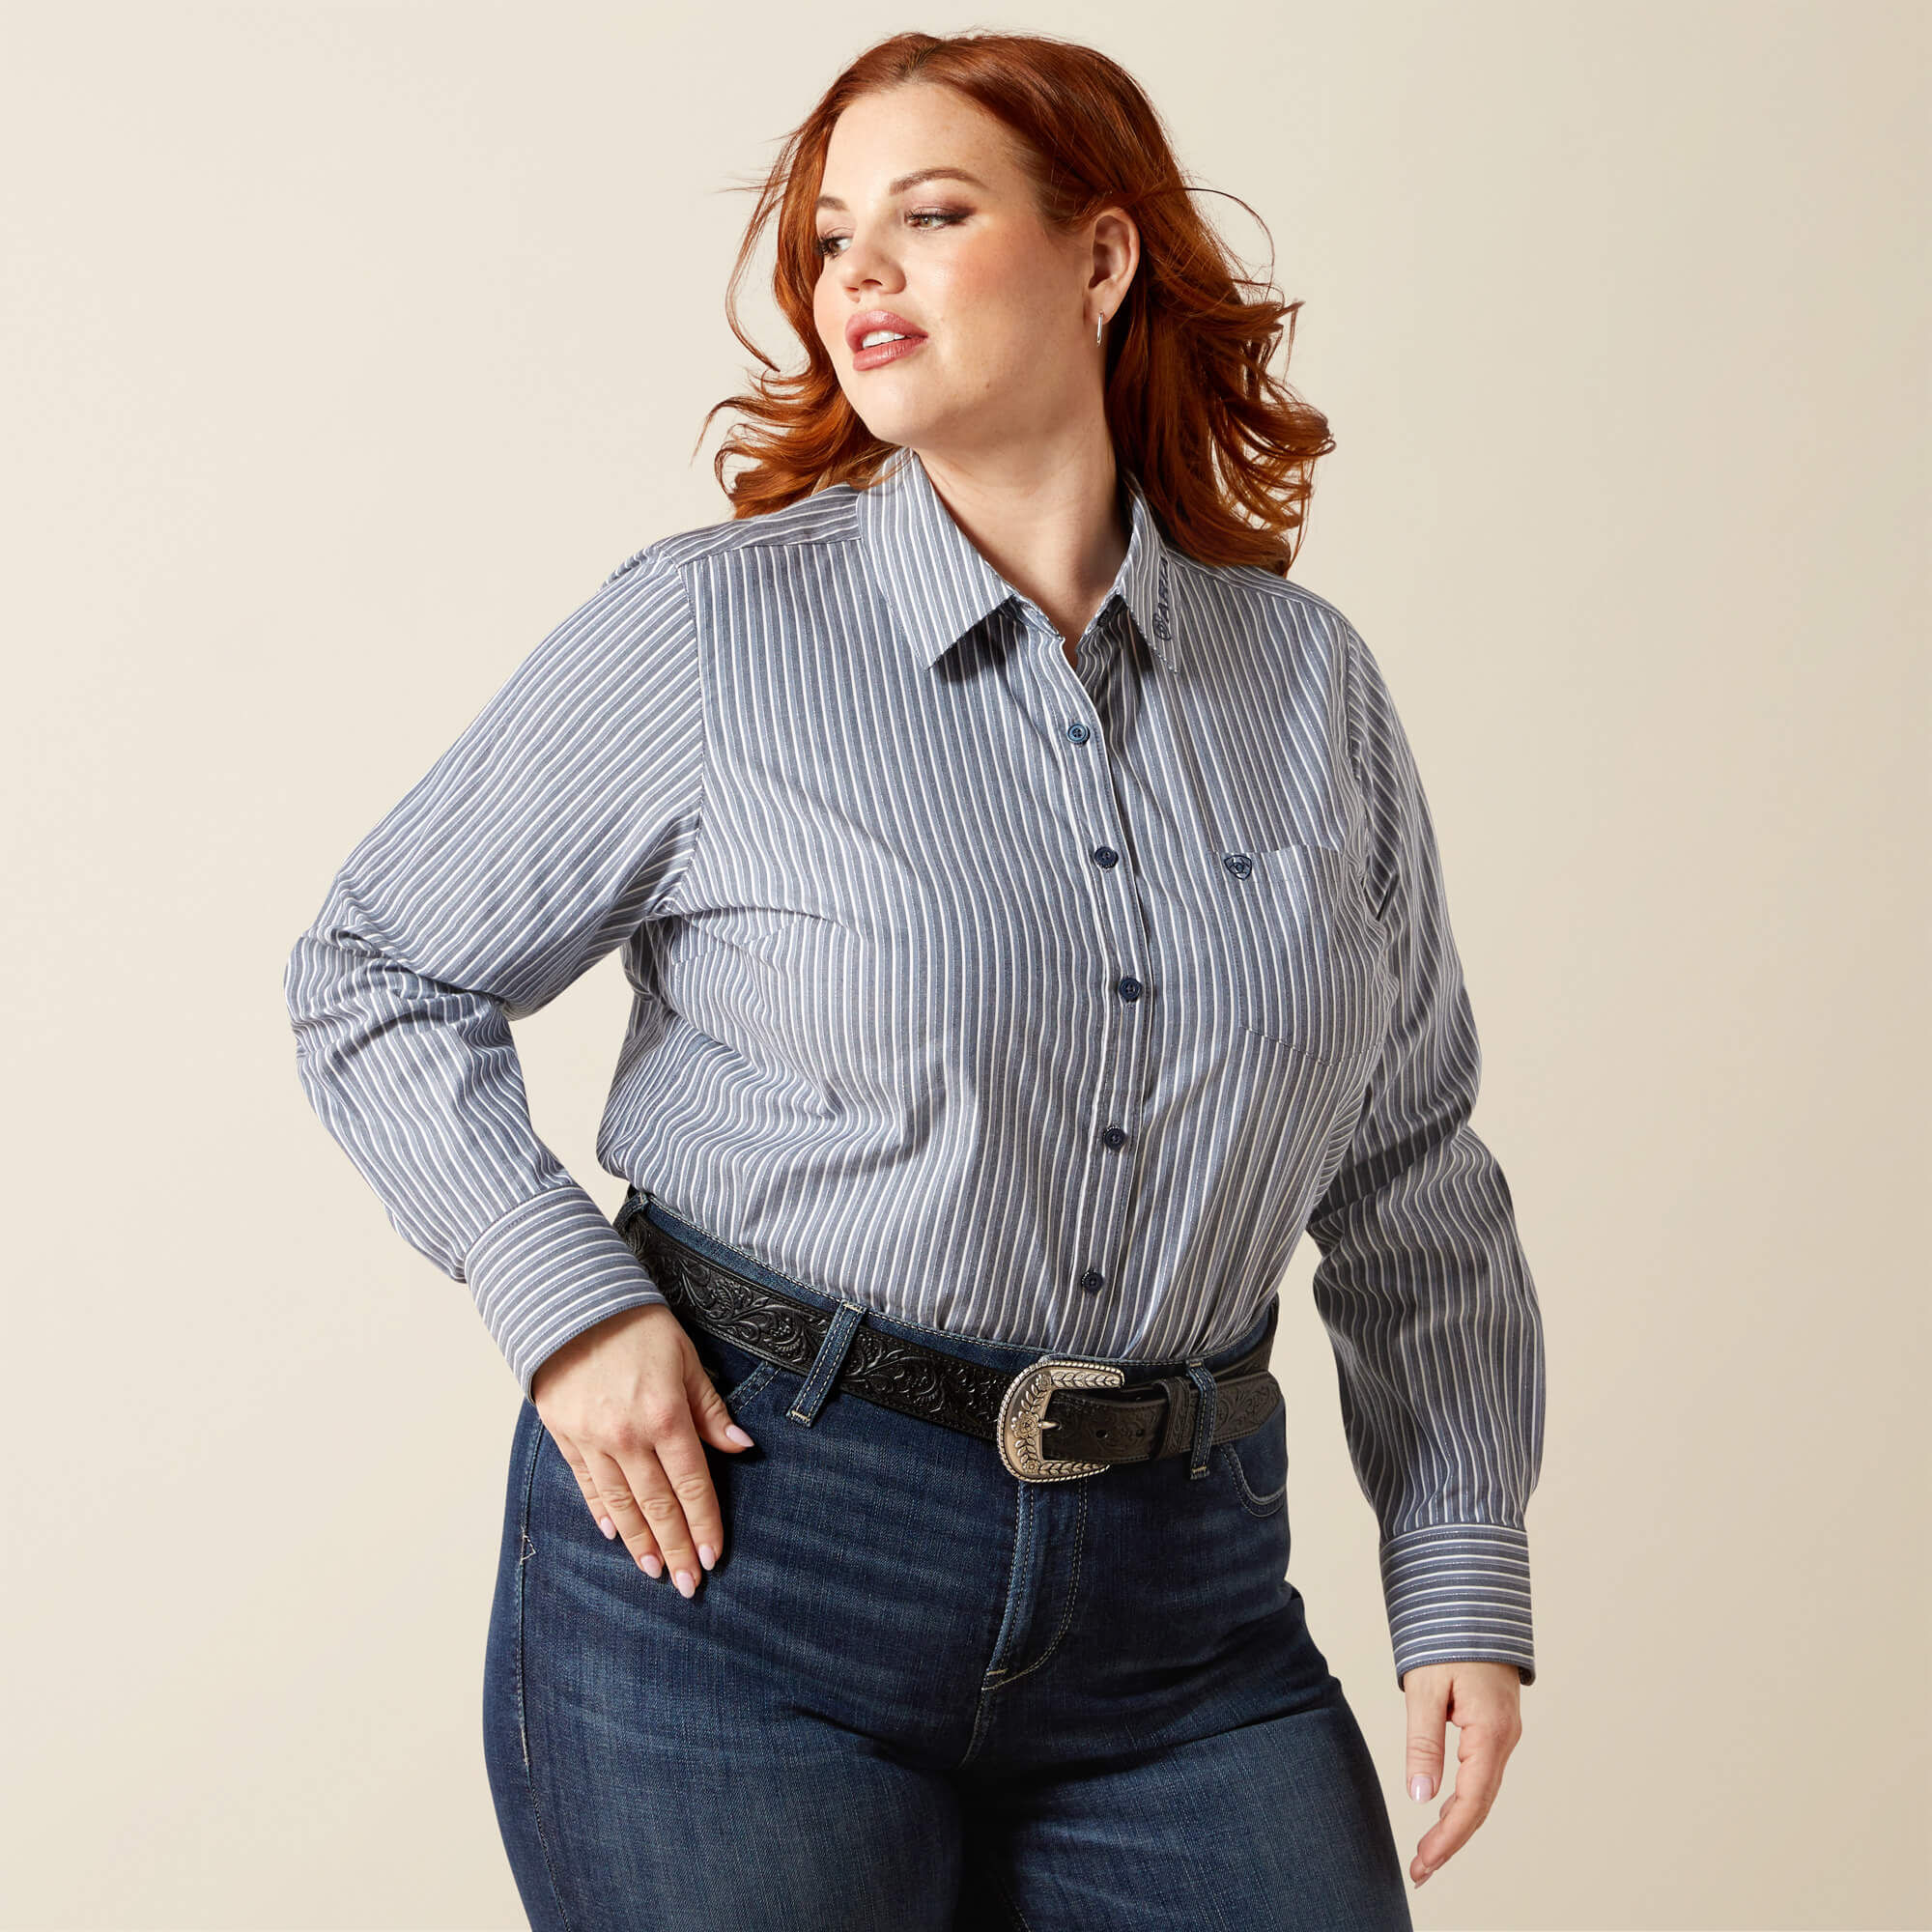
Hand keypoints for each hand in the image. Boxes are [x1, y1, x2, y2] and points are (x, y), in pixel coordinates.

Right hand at [529, 1303, 757, 1597]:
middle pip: (658, 1504)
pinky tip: (615, 1535)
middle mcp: (628, 1437)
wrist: (570, 1303)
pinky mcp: (564, 1435)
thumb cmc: (637, 1326)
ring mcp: (592, 1440)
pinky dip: (601, 1513)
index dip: (704, 1523)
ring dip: (640, 1542)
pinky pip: (587, 1484)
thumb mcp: (686, 1358)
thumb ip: (710, 1408)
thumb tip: (740, 1446)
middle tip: (689, 1585)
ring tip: (655, 1573)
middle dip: (676, 1548)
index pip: (691, 1484)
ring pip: (621, 1504)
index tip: (713, 1555)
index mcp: (665, 1416)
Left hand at [1400, 1659, 1523, 1887]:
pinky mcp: (1496, 1726)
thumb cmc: (1447, 1637)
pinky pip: (1483, 1773)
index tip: (1424, 1864)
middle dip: (1451, 1841)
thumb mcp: (1424, 1688)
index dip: (1447, 1838)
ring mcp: (1504, 1733)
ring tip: (1428, 1853)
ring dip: (1458, 1823)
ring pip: (1483, 1790)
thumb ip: (1423, 1742)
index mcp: (1490, 1732)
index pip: (1471, 1801)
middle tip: (1420, 1871)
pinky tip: (1445, 1812)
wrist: (1474, 1600)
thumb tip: (1421, 1796)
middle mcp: (1505, 1738)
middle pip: (1480, 1804)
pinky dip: (1465, 1798)